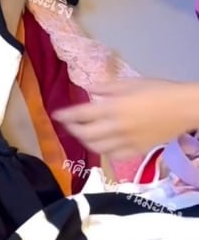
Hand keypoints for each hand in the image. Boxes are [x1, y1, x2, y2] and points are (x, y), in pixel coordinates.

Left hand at [53, 77, 198, 159]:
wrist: (183, 109)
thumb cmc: (158, 91)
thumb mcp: (130, 83)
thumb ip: (105, 88)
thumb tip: (87, 89)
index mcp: (113, 108)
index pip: (80, 114)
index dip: (65, 115)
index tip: (56, 115)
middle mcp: (115, 127)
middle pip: (84, 134)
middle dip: (71, 130)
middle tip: (67, 124)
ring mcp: (125, 142)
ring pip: (96, 148)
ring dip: (84, 142)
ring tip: (81, 134)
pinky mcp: (135, 151)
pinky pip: (113, 156)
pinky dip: (102, 152)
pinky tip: (100, 146)